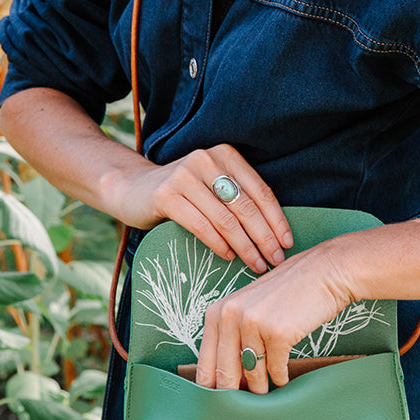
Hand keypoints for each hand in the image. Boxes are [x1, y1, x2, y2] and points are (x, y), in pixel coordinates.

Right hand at [115, 143, 291, 272]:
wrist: (132, 188)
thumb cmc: (184, 193)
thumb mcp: (214, 186)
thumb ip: (239, 198)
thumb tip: (276, 234)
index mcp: (226, 155)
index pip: (260, 191)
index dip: (277, 219)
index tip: (288, 243)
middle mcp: (207, 160)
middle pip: (246, 206)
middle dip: (265, 237)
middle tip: (276, 260)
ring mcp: (185, 176)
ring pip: (225, 219)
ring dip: (245, 246)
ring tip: (256, 264)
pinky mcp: (166, 194)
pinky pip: (201, 225)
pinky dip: (219, 244)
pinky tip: (228, 257)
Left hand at [195, 237, 355, 393]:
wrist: (325, 272)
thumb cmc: (289, 291)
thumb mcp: (250, 307)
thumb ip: (233, 336)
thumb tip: (226, 379)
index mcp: (218, 310)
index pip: (205, 361)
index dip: (211, 387)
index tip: (217, 404)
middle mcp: (231, 315)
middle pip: (225, 372)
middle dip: (234, 394)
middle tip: (241, 408)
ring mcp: (255, 323)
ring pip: (253, 373)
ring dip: (260, 387)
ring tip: (266, 391)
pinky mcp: (278, 332)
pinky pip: (276, 369)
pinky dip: (280, 377)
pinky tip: (283, 376)